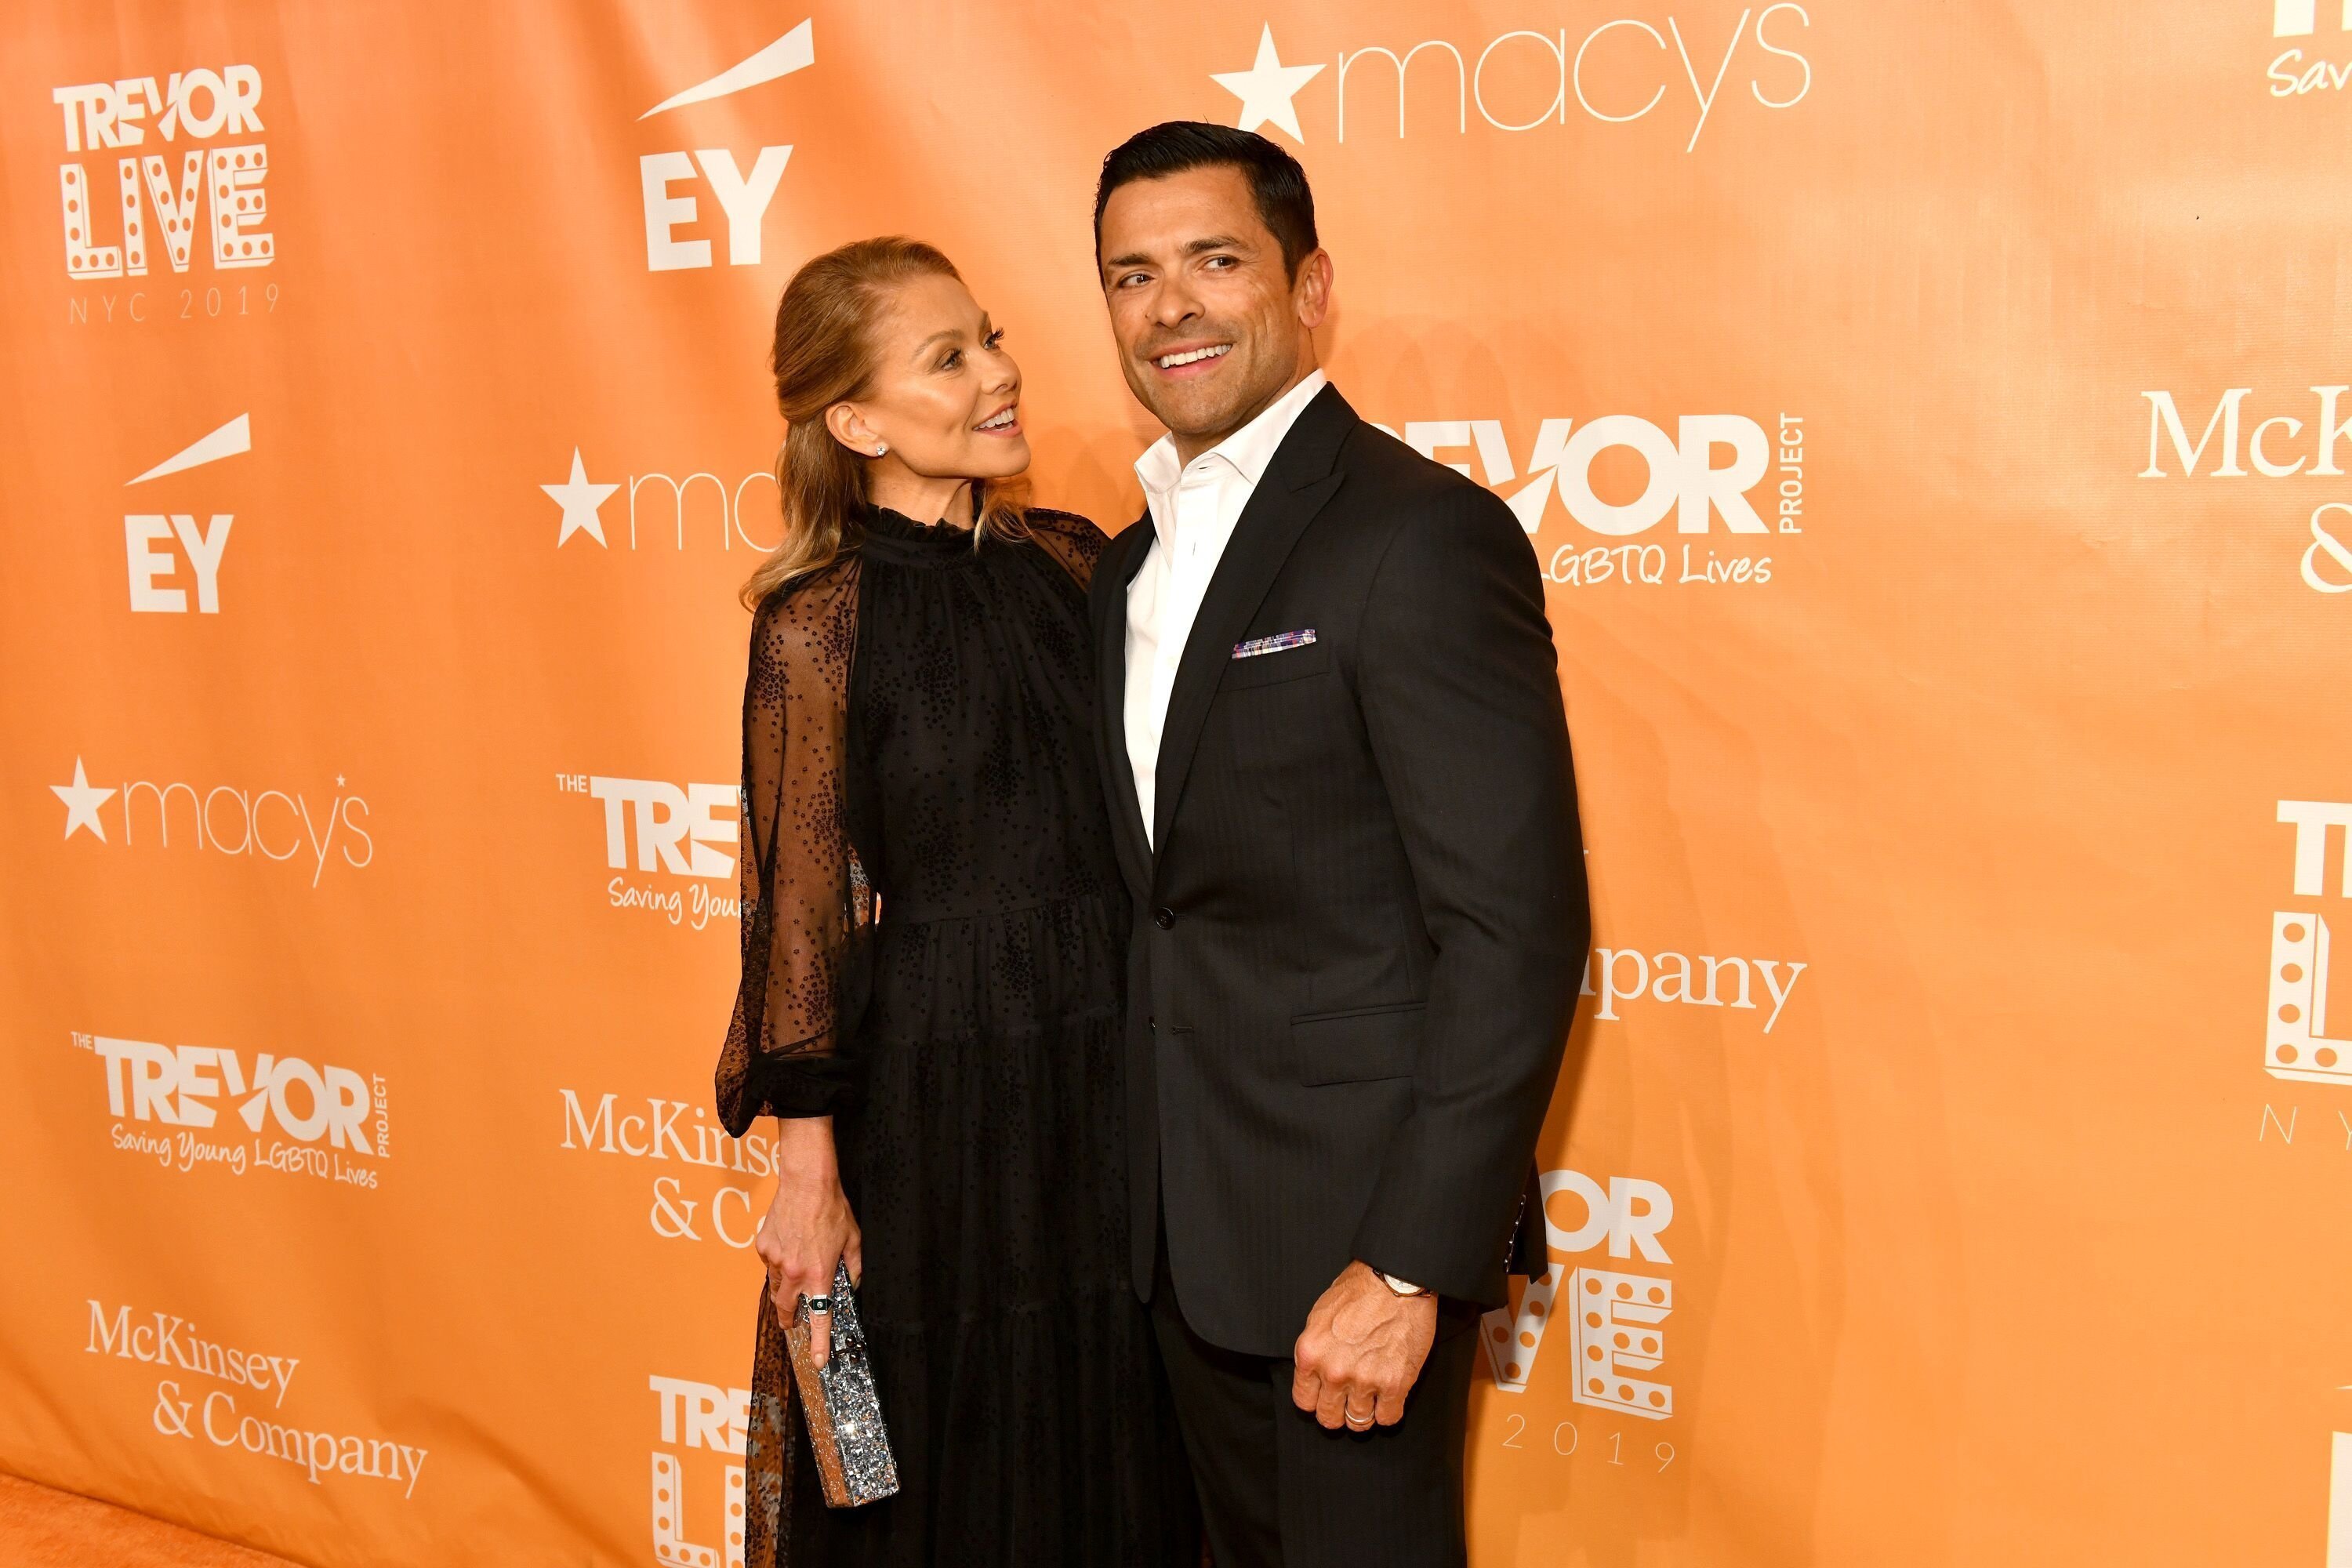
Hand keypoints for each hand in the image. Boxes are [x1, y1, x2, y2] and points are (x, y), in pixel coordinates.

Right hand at [754, 1117, 861, 1366]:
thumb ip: (854, 1268)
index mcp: (819, 1274)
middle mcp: (794, 1272)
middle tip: (792, 1323)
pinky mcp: (763, 1247)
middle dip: (790, 1319)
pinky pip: (769, 1265)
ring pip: (775, 1288)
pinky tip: (789, 1247)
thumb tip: (853, 1285)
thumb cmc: (832, 1209)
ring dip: (783, 1291)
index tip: (816, 1361)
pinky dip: (777, 1264)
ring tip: (793, 1280)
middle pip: (786, 1309)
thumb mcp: (853, 1240)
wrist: (807, 1182)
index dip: (818, 1342)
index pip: (819, 1316)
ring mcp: (774, 1260)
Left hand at [1292, 1261, 1437, 1430]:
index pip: (1304, 1401)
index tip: (1324, 1398)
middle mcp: (1333, 1371)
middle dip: (1337, 1413)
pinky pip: (1388, 1418)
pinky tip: (1388, 1397)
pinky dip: (1388, 1411)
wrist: (1397, 1279)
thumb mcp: (1320, 1316)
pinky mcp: (1395, 1384)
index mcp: (1310, 1353)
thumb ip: (1315, 1350)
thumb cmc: (1360, 1290)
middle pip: (1329, 1418)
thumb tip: (1315, 1374)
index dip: (1316, 1401)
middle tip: (1347, 1402)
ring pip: (1358, 1422)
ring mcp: (1364, 1380)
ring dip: (1364, 1413)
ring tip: (1370, 1398)